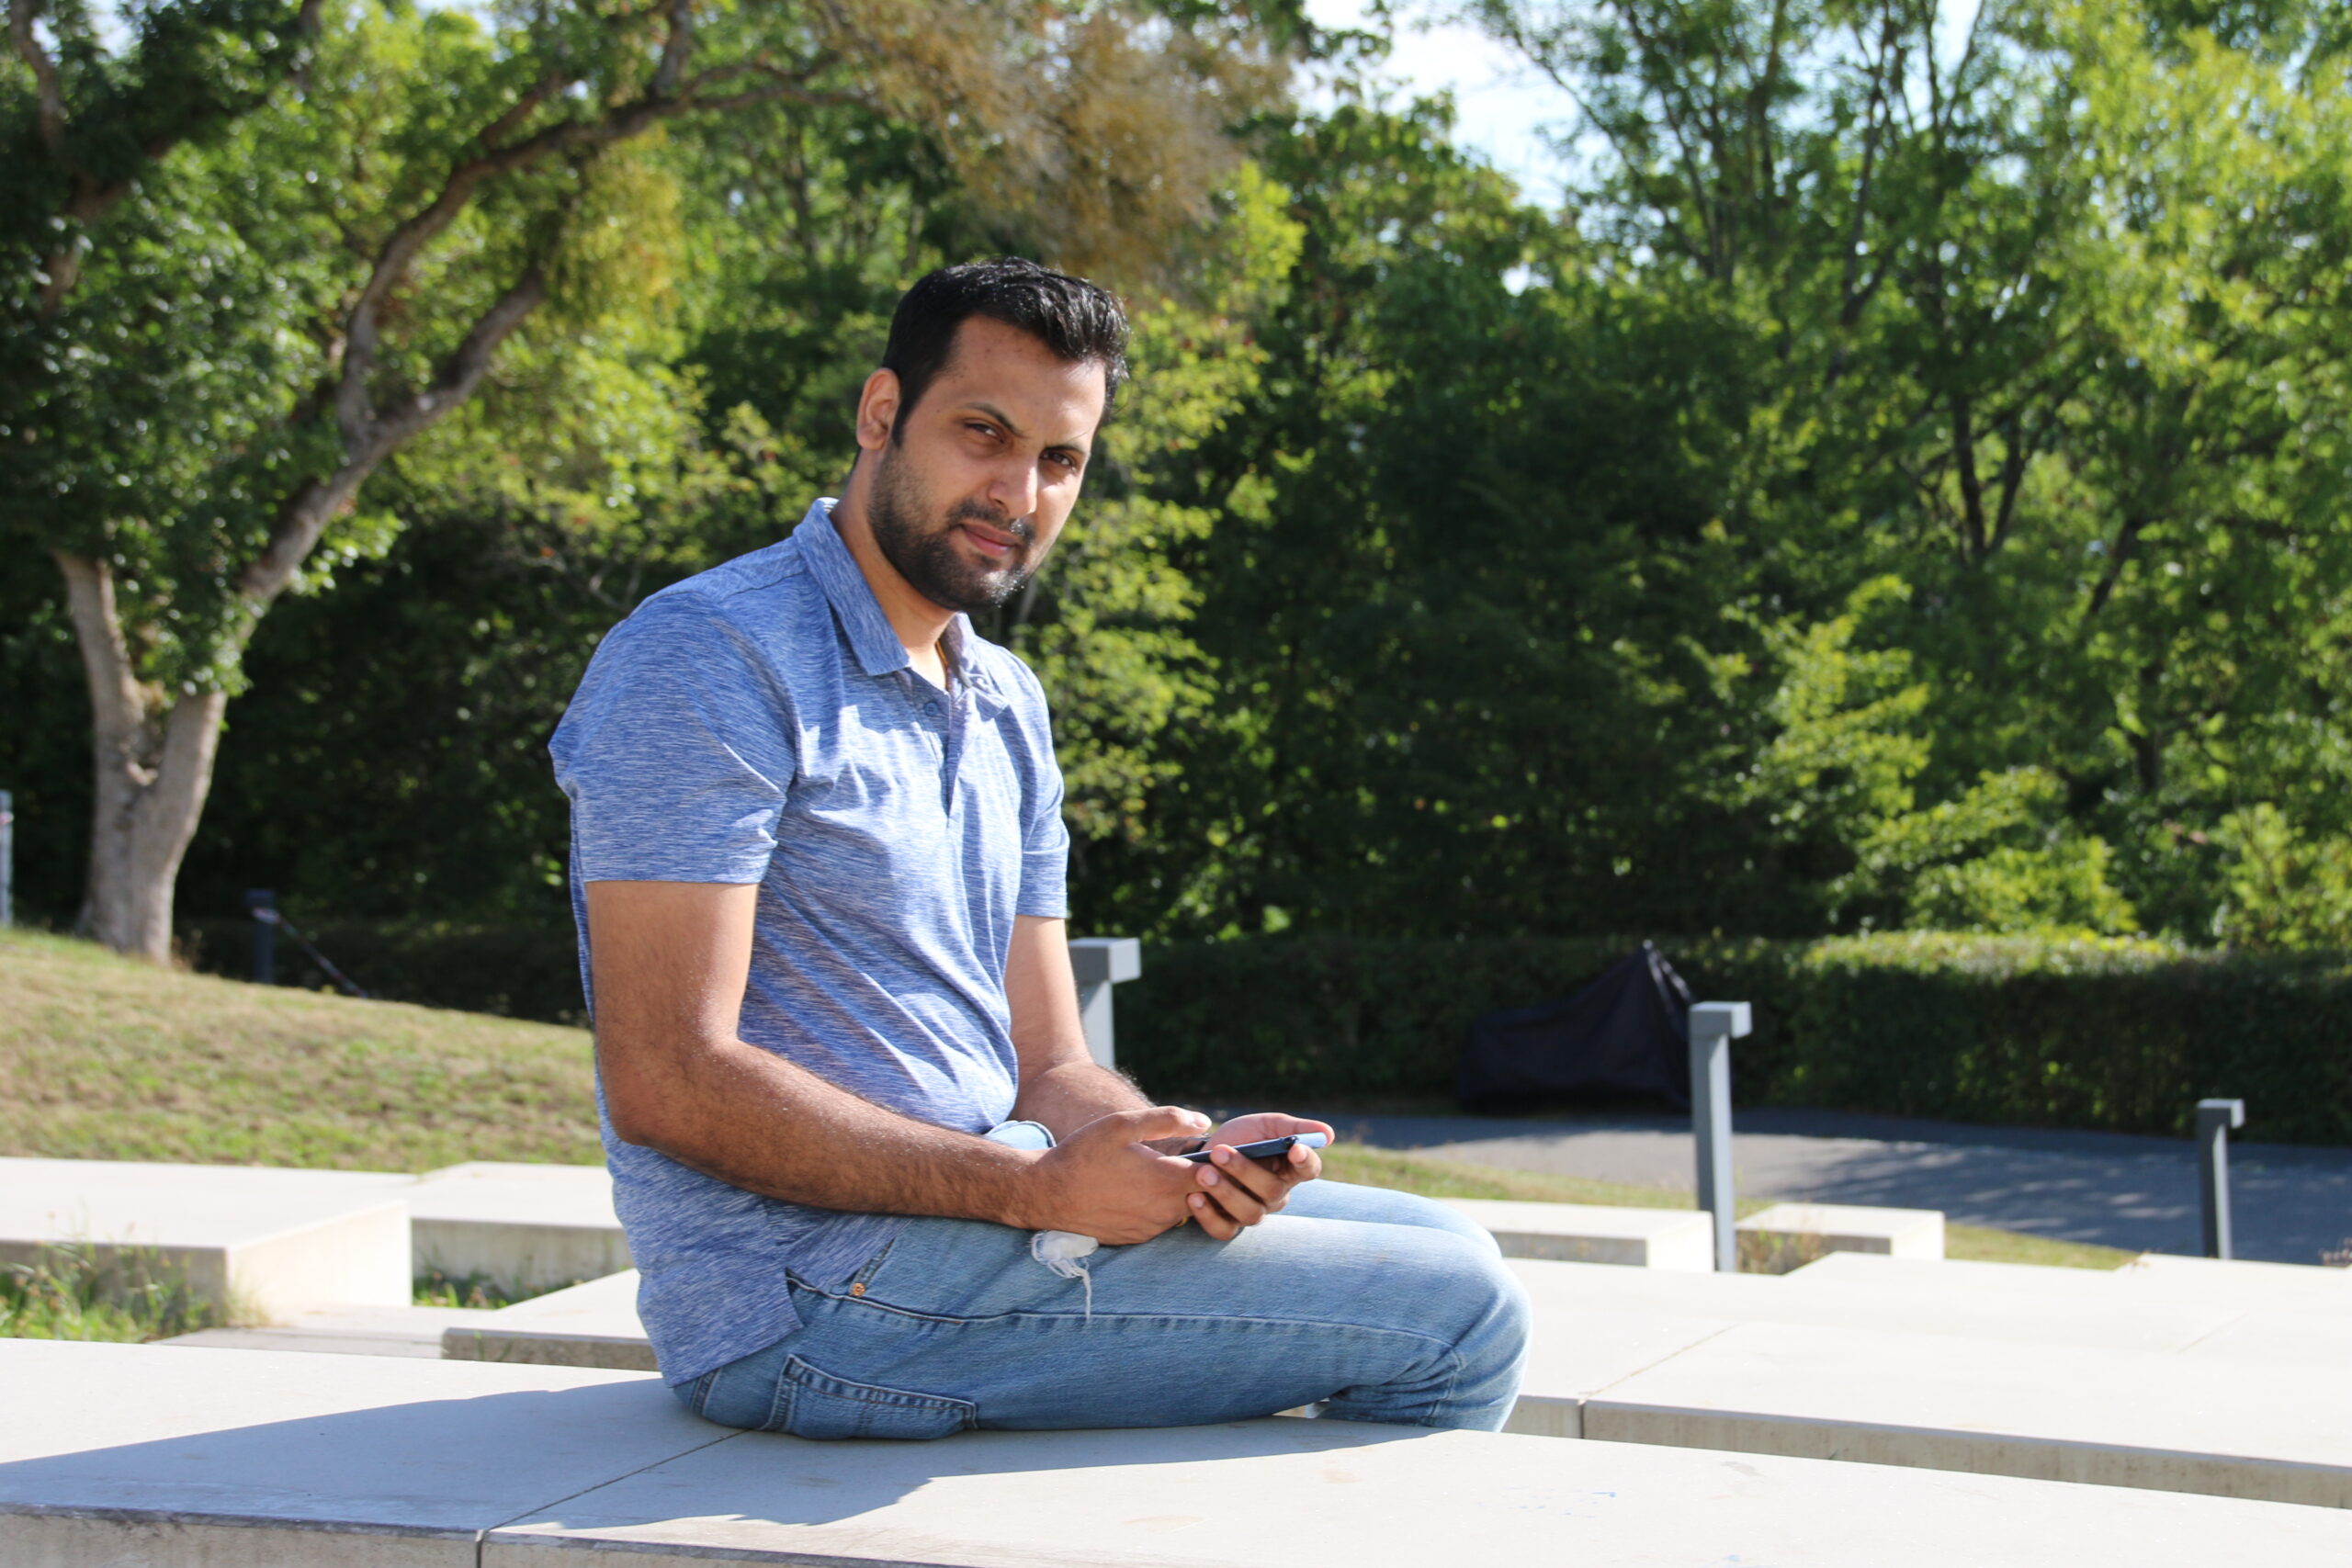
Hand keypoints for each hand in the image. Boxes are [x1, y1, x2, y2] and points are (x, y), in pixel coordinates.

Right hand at [1020, 1105, 1210, 1243]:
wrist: (1046, 1194)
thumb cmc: (1084, 1153)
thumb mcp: (1122, 1125)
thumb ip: (1167, 1120)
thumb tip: (1204, 1121)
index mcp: (1167, 1180)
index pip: (1216, 1175)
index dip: (1217, 1161)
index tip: (1209, 1149)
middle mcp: (1165, 1210)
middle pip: (1203, 1195)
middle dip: (1200, 1177)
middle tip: (1182, 1158)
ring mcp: (1151, 1228)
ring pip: (1182, 1209)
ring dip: (1177, 1193)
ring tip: (1154, 1172)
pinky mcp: (1137, 1239)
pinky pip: (1160, 1221)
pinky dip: (1157, 1207)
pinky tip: (1136, 1191)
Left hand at [1185, 1111, 1333, 1240]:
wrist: (1203, 1153)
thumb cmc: (1241, 1137)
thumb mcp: (1265, 1126)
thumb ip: (1293, 1128)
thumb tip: (1328, 1134)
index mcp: (1289, 1169)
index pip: (1309, 1170)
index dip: (1305, 1162)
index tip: (1295, 1149)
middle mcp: (1275, 1195)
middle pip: (1272, 1191)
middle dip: (1245, 1171)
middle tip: (1220, 1152)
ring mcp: (1253, 1212)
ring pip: (1250, 1213)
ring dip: (1225, 1192)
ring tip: (1203, 1173)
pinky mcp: (1228, 1225)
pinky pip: (1224, 1230)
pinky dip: (1209, 1216)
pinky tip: (1195, 1197)